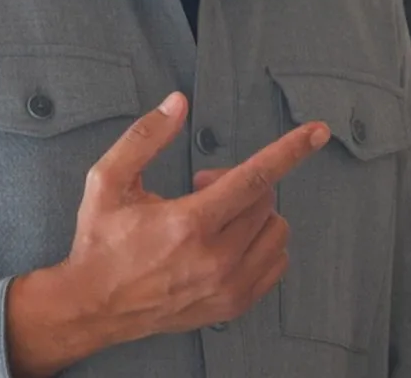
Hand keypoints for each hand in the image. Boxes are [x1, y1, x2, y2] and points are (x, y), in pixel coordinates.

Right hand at [4, 93, 327, 375]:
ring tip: (214, 218)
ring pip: (276, 231)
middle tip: (202, 187)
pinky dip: (261, 243)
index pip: (254, 178)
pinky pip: (275, 264)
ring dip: (254, 214)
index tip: (318, 133)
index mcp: (188, 223)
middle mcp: (216, 259)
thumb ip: (145, 137)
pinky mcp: (232, 305)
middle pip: (264, 201)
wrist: (92, 307)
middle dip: (240, 182)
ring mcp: (228, 287)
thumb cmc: (100, 242)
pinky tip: (229, 241)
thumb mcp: (108, 181)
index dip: (290, 150)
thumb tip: (177, 103)